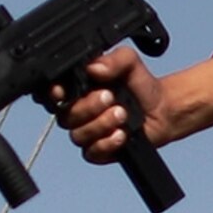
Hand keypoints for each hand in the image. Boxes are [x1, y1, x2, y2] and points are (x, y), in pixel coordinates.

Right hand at [49, 45, 170, 164]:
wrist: (161, 109)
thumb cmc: (140, 85)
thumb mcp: (129, 62)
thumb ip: (113, 60)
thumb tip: (94, 67)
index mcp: (76, 89)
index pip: (51, 94)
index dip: (52, 94)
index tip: (62, 91)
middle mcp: (76, 112)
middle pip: (64, 116)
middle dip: (87, 107)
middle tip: (110, 97)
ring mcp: (86, 132)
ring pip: (77, 135)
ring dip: (100, 124)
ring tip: (122, 113)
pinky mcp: (98, 151)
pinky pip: (91, 152)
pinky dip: (107, 143)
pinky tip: (122, 134)